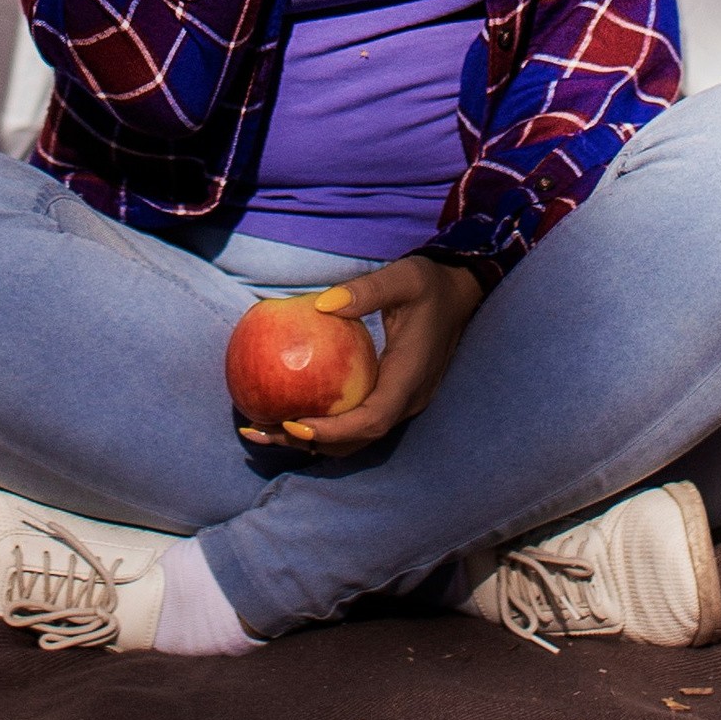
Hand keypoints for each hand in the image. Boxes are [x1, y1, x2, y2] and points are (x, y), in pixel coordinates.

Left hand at [239, 256, 483, 450]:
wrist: (462, 293)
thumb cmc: (431, 283)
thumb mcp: (404, 277)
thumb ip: (367, 290)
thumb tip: (321, 304)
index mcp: (410, 378)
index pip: (371, 420)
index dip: (332, 430)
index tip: (292, 424)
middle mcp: (407, 400)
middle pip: (355, 440)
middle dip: (307, 442)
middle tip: (257, 429)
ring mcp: (401, 403)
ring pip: (354, 437)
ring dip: (311, 439)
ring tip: (262, 427)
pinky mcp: (392, 398)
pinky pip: (355, 420)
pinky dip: (323, 423)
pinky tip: (289, 409)